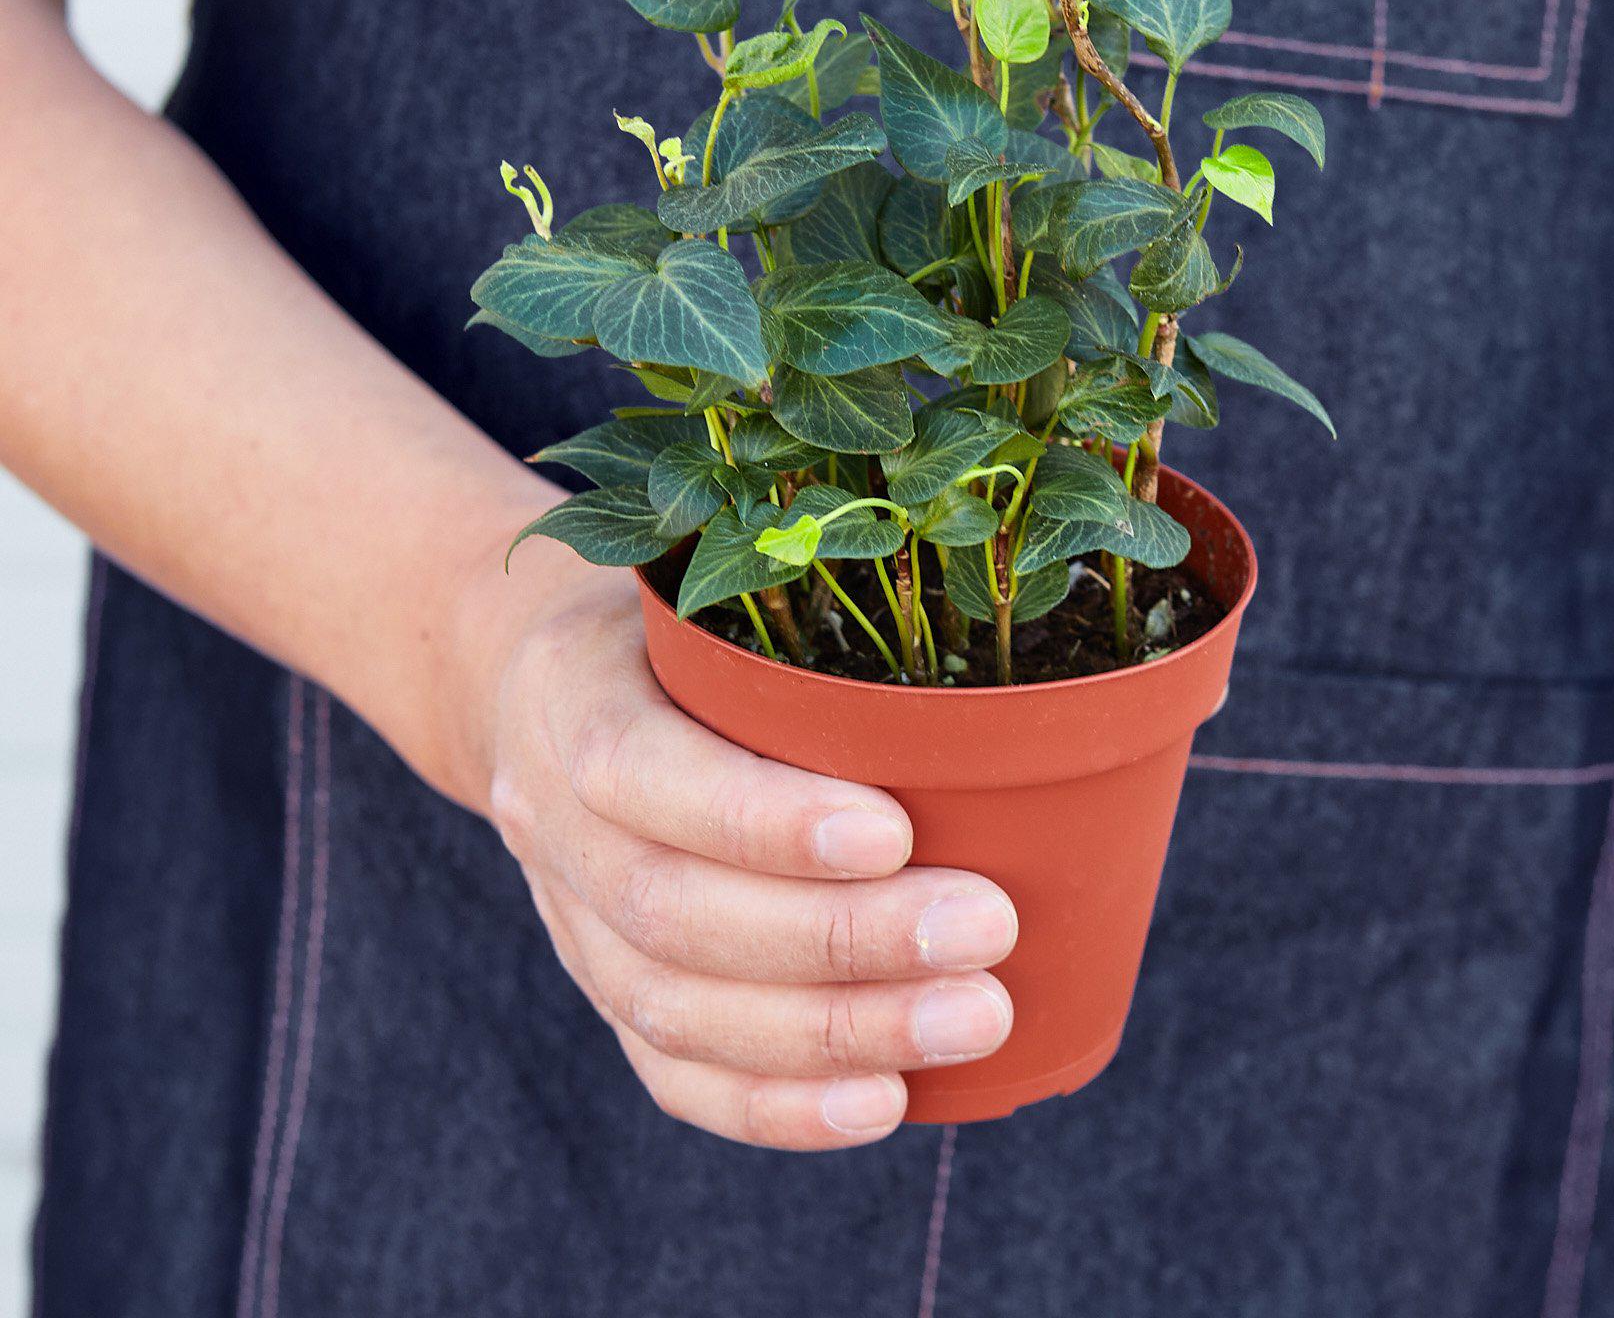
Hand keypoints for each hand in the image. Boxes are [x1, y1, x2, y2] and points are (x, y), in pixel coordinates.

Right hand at [455, 550, 1018, 1149]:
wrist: (541, 697)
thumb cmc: (671, 633)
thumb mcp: (702, 596)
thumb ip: (792, 647)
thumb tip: (985, 696)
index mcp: (571, 699)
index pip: (642, 771)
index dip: (762, 818)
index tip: (896, 831)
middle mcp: (553, 821)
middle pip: (674, 910)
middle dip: (840, 937)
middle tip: (984, 930)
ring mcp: (569, 923)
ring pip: (678, 1008)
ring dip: (836, 1031)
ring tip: (972, 1018)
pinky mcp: (603, 994)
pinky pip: (675, 1075)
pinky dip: (781, 1104)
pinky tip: (883, 1102)